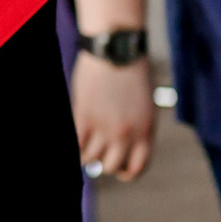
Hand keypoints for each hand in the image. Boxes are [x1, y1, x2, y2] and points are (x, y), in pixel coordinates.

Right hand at [71, 52, 155, 181]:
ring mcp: (104, 126)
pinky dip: (75, 145)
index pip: (138, 168)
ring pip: (91, 159)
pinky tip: (76, 135)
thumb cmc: (132, 71)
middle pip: (112, 166)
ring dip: (87, 154)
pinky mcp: (84, 116)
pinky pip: (76, 145)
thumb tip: (120, 146)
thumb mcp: (144, 104)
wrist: (116, 49)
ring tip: (84, 142)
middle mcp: (126, 133)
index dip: (126, 172)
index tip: (118, 167)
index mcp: (146, 131)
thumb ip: (137, 127)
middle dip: (104, 162)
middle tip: (98, 150)